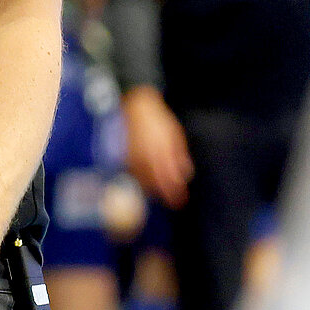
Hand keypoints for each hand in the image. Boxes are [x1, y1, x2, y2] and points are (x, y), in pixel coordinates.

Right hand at [123, 86, 192, 208]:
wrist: (134, 106)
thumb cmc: (158, 120)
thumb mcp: (174, 134)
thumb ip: (179, 155)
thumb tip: (186, 174)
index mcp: (161, 151)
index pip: (168, 178)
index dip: (174, 192)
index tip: (180, 202)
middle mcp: (146, 156)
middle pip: (155, 182)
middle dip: (164, 194)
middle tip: (173, 203)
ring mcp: (133, 156)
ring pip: (142, 180)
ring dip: (152, 190)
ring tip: (159, 196)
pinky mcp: (124, 155)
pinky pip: (132, 173)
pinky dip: (140, 181)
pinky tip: (145, 184)